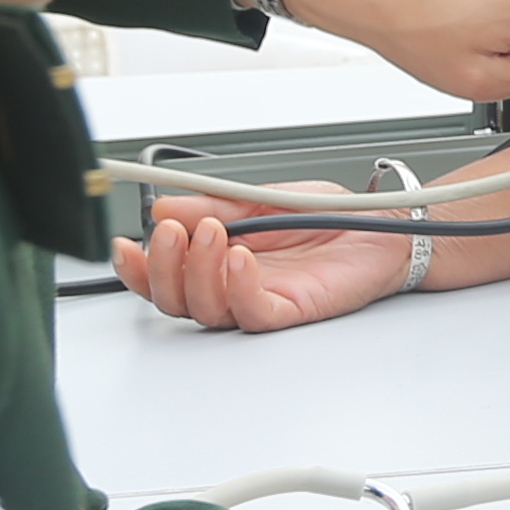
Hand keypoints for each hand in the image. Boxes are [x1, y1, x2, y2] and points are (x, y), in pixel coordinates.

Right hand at [110, 203, 416, 331]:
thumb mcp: (262, 196)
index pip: (168, 277)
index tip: (125, 244)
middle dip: (163, 268)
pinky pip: (253, 313)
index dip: (140, 268)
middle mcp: (236, 286)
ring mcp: (262, 300)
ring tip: (210, 231)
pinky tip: (239, 259)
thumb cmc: (331, 216)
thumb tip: (164, 207)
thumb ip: (214, 202)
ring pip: (208, 310)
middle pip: (178, 301)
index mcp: (222, 260)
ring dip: (198, 272)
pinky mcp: (292, 311)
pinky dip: (239, 287)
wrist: (384, 225)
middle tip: (171, 232)